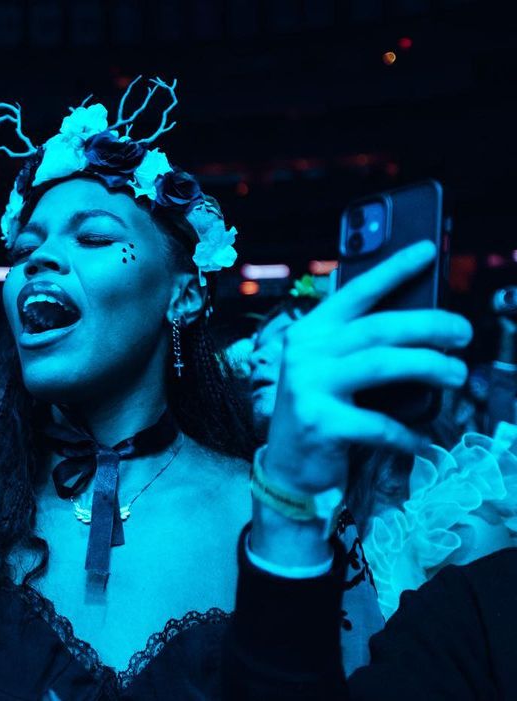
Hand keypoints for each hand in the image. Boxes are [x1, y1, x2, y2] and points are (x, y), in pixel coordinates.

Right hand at [266, 241, 471, 493]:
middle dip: (430, 326)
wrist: (287, 465)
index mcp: (310, 332)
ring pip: (382, 364)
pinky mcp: (321, 422)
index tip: (429, 250)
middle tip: (463, 333)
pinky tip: (424, 439)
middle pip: (379, 328)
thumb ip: (359, 345)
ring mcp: (310, 386)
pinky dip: (408, 432)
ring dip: (429, 367)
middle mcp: (306, 353)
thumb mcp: (330, 369)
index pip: (356, 292)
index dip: (393, 269)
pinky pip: (379, 423)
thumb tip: (422, 328)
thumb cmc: (320, 410)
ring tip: (456, 375)